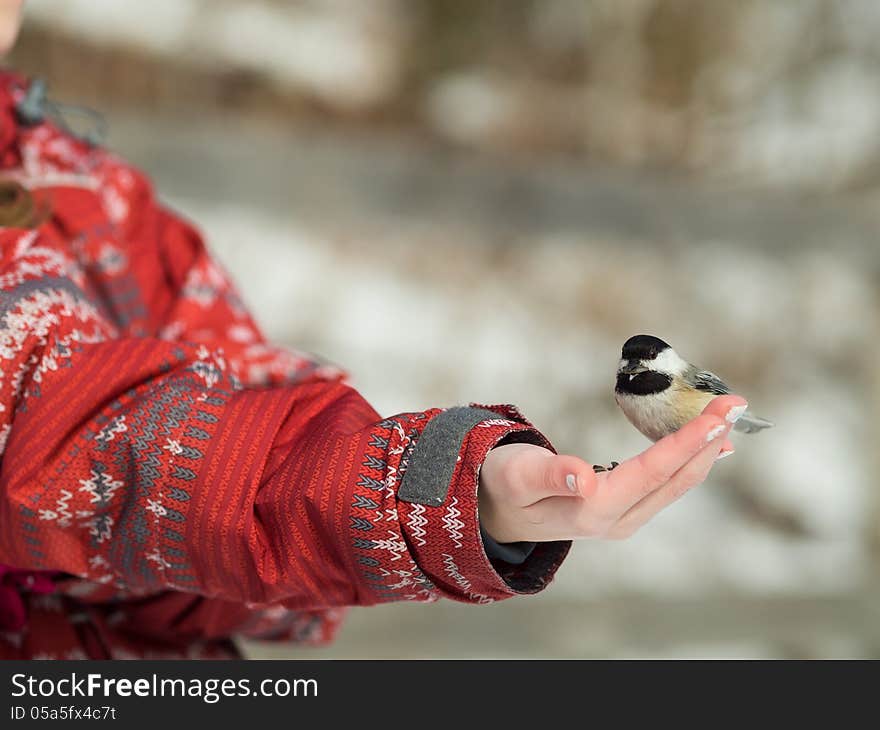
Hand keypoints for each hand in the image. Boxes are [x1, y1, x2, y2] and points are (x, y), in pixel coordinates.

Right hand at [478, 395, 745, 543]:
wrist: (493, 512)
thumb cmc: (502, 486)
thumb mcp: (516, 476)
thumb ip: (547, 475)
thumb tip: (583, 476)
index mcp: (595, 510)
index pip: (653, 471)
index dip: (688, 440)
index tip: (718, 413)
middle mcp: (616, 520)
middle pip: (674, 479)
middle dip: (708, 440)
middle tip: (734, 403)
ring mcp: (622, 518)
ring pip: (674, 484)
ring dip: (703, 451)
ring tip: (726, 420)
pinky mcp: (621, 510)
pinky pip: (664, 484)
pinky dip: (686, 460)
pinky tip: (701, 446)